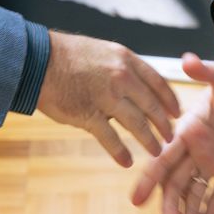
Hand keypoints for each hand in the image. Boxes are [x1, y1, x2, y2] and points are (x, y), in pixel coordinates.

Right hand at [36, 32, 178, 167]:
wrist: (37, 60)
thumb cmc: (66, 55)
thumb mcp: (101, 51)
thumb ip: (120, 67)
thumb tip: (135, 86)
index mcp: (125, 59)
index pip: (158, 82)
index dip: (170, 100)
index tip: (176, 112)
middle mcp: (121, 77)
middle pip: (152, 106)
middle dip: (164, 125)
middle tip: (170, 137)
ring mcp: (106, 97)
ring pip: (137, 125)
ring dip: (149, 141)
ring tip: (156, 152)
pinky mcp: (89, 115)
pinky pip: (111, 138)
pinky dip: (120, 152)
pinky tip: (126, 162)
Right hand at [131, 54, 213, 213]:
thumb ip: (205, 72)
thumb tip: (186, 59)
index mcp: (188, 129)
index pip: (163, 158)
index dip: (149, 179)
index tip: (135, 199)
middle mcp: (196, 149)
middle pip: (176, 182)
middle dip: (170, 205)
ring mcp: (212, 162)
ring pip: (194, 193)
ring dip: (188, 213)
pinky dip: (209, 213)